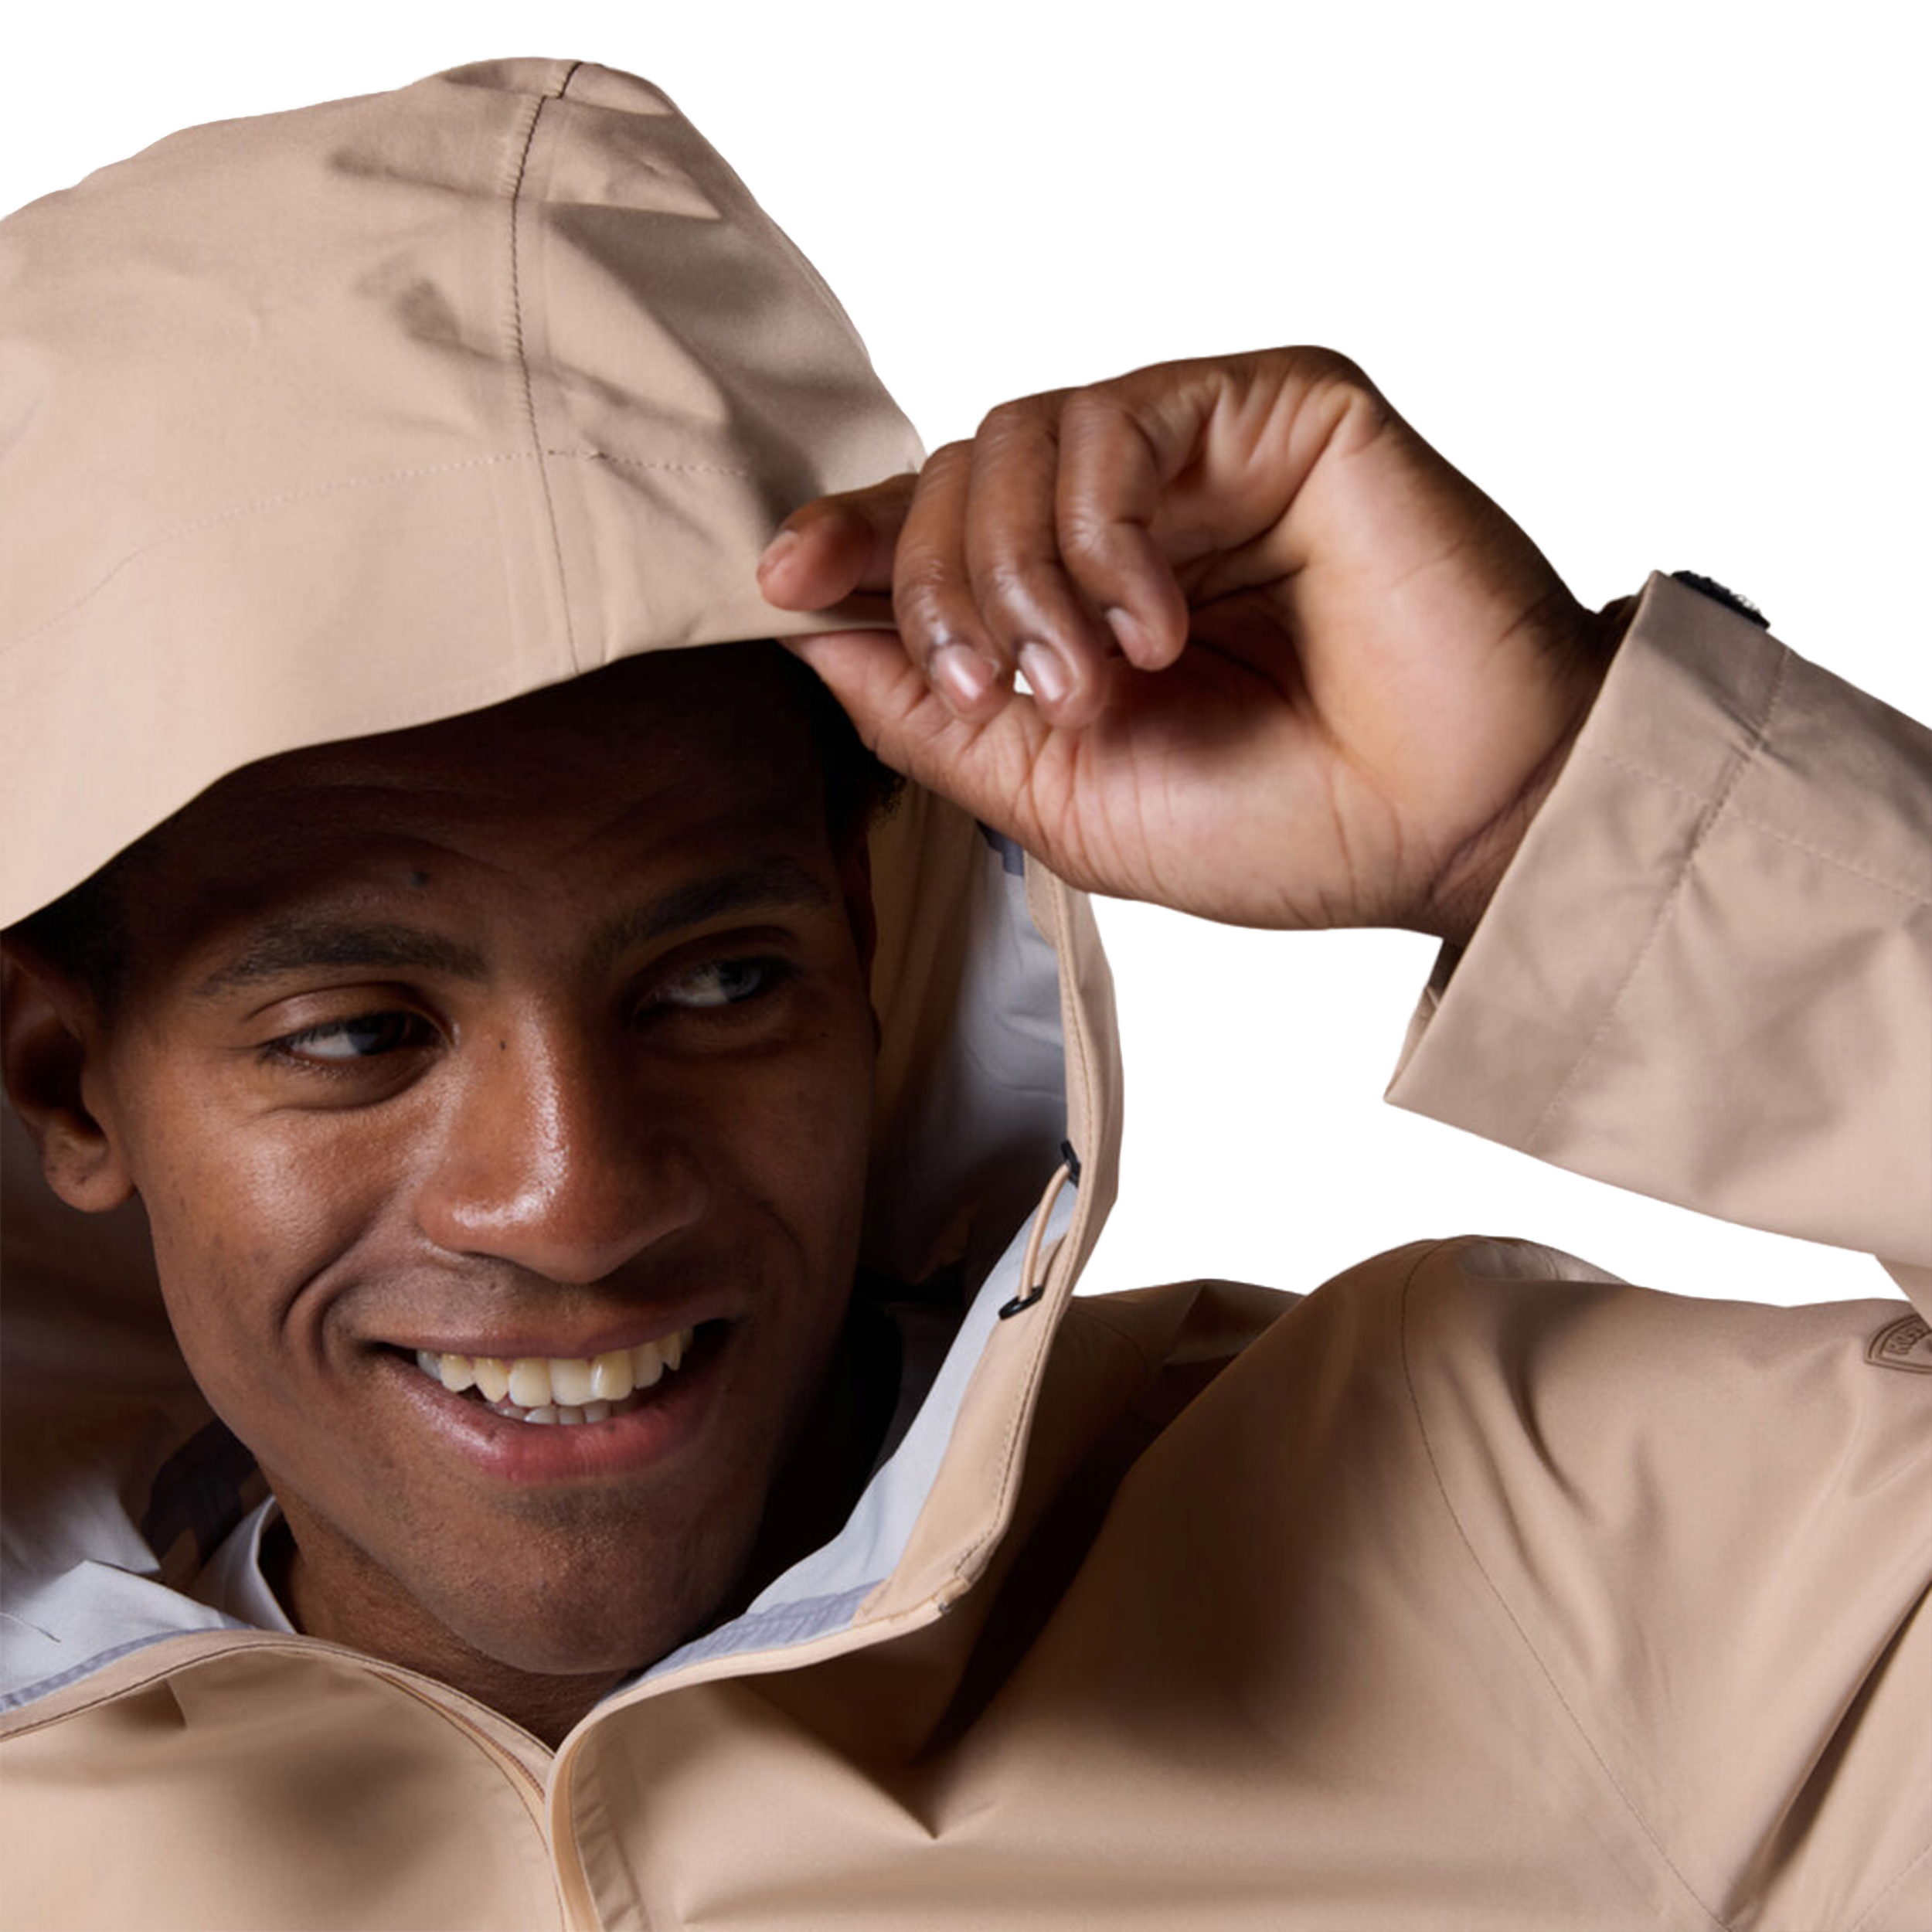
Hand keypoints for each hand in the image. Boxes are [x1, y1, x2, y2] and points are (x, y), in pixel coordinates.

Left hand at [756, 346, 1629, 944]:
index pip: (940, 527)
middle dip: (938, 586)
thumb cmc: (1283, 829)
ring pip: (1016, 431)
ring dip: (1014, 569)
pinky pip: (1118, 419)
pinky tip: (1158, 624)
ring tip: (1093, 677)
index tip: (777, 577)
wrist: (1450, 831)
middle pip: (956, 469)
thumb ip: (932, 714)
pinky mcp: (1281, 404)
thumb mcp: (1060, 798)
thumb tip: (811, 634)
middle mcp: (1140, 511)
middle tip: (1007, 691)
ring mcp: (1209, 449)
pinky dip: (1101, 533)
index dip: (851, 537)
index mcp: (1090, 597)